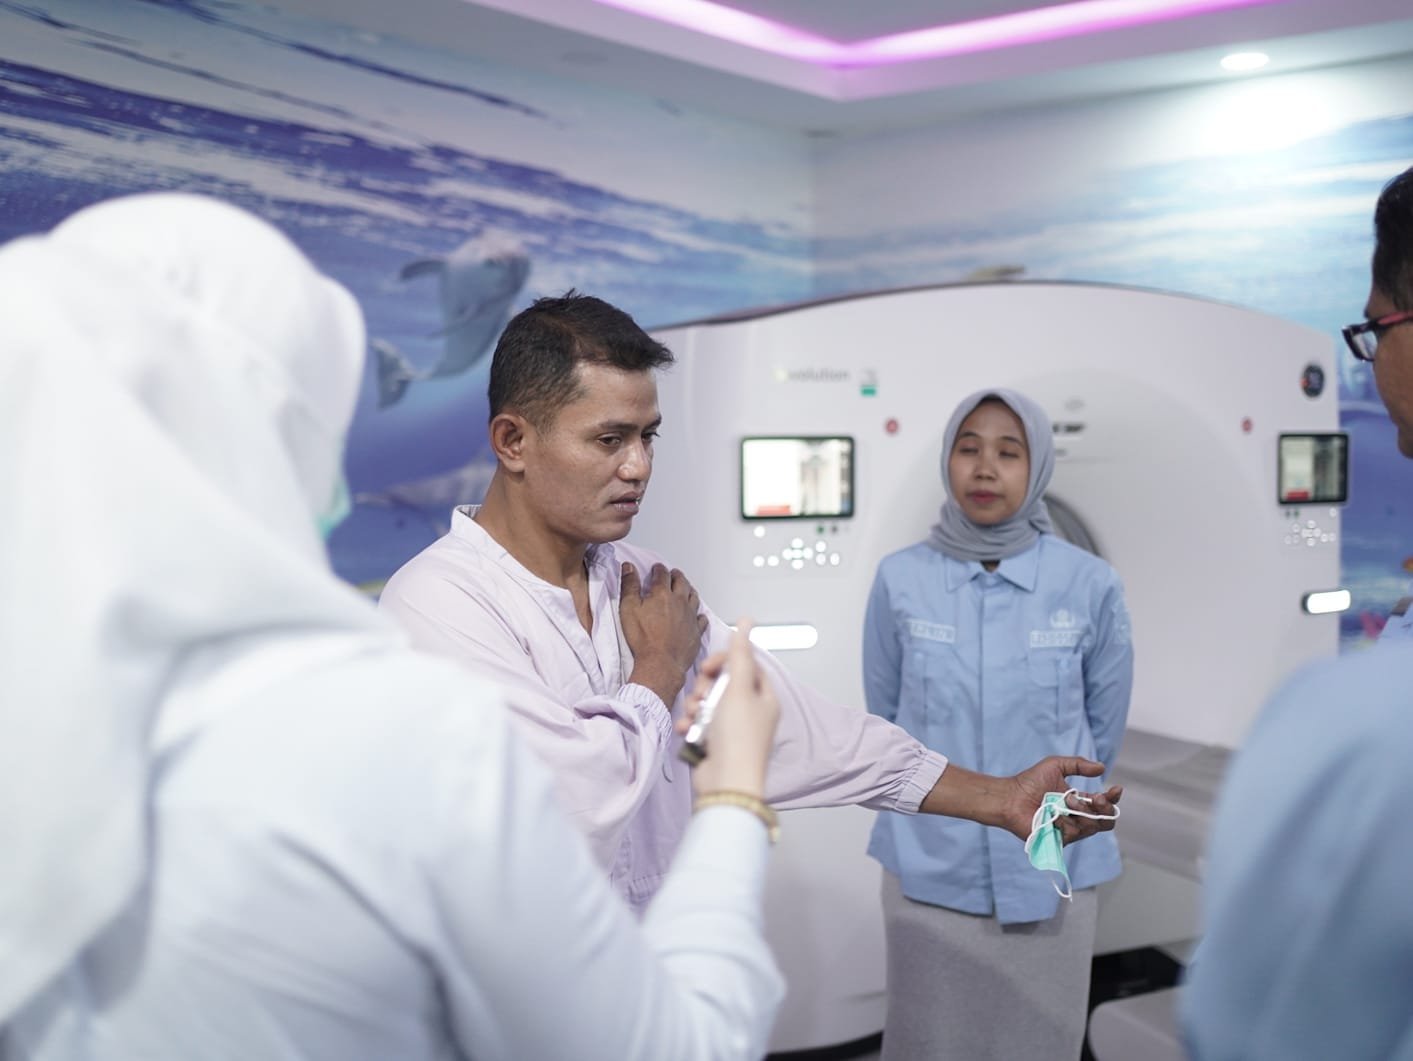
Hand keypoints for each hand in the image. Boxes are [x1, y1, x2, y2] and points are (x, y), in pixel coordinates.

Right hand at [620, 562, 707, 707]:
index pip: (662, 574)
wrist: (660, 662)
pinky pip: (702, 619)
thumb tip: (629, 568)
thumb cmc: (643, 638)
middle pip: (681, 582)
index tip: (656, 568)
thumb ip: (629, 586)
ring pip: (693, 597)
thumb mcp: (628, 609)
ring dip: (688, 590)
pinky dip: (699, 614)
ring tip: (685, 588)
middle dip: (676, 575)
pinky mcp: (696, 632)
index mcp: (662, 594)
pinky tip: (697, 615)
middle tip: (673, 573)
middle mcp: (680, 602)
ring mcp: (690, 617)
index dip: (658, 569)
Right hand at [680, 620, 779, 798]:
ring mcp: (731, 729)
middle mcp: (750, 712)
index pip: (745, 666)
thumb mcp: (738, 688)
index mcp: (764, 698)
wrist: (726, 782)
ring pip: (707, 703)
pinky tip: (687, 729)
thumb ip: (739, 653)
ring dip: (695, 706)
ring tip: (694, 716)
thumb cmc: (738, 737)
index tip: (708, 666)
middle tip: (701, 695)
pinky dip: (690, 724)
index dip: (725, 662)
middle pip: (723, 683)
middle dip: (705, 686)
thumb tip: (747, 621)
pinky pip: (698, 723)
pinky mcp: (714, 743)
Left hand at [1003, 756, 1122, 844]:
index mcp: (1079, 801)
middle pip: (1106, 821)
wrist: (1011, 797)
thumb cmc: (1029, 782)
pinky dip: (1065, 821)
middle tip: (1095, 798)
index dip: (1113, 798)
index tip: (1115, 789)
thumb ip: (1078, 764)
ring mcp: (1070, 830)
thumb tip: (1102, 767)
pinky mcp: (1060, 840)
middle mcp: (1077, 817)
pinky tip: (1053, 815)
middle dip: (1105, 808)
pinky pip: (1074, 833)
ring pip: (1092, 826)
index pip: (1104, 804)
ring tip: (1066, 801)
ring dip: (1082, 811)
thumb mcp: (1056, 765)